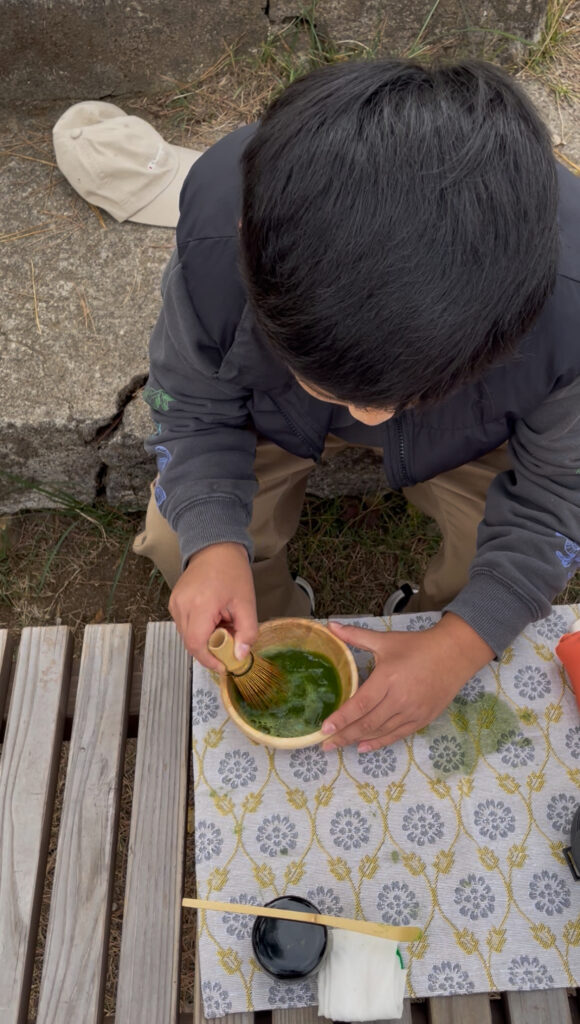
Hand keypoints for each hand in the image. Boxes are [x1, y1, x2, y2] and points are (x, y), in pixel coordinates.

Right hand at [168, 542, 257, 670]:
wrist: (216, 547)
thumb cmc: (233, 572)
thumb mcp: (247, 603)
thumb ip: (246, 632)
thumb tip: (239, 656)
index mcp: (200, 606)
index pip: (196, 644)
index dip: (210, 660)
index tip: (225, 665)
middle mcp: (181, 606)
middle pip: (191, 643)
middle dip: (211, 649)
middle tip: (230, 640)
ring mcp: (175, 604)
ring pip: (187, 635)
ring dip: (205, 639)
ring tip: (223, 625)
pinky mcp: (174, 602)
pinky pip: (184, 625)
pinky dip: (199, 628)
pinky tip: (213, 618)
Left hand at [321, 613, 493, 751]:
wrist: (454, 654)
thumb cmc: (417, 646)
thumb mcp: (385, 640)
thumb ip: (356, 636)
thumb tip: (330, 625)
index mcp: (388, 678)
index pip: (360, 704)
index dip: (341, 718)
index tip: (323, 729)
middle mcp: (399, 699)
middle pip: (367, 723)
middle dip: (344, 735)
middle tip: (325, 744)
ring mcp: (412, 712)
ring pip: (380, 731)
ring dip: (358, 740)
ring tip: (339, 745)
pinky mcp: (422, 719)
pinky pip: (396, 735)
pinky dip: (379, 743)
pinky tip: (363, 747)